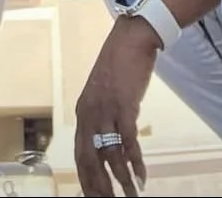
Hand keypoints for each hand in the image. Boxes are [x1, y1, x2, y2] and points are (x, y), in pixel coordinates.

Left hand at [74, 17, 157, 196]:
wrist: (131, 39)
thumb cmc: (119, 65)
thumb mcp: (103, 92)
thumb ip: (102, 115)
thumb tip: (109, 140)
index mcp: (83, 112)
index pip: (79, 154)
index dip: (86, 178)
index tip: (94, 196)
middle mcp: (90, 113)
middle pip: (90, 159)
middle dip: (100, 186)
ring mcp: (106, 109)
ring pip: (110, 154)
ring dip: (121, 179)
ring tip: (131, 196)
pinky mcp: (124, 105)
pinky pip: (128, 141)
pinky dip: (134, 162)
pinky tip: (141, 177)